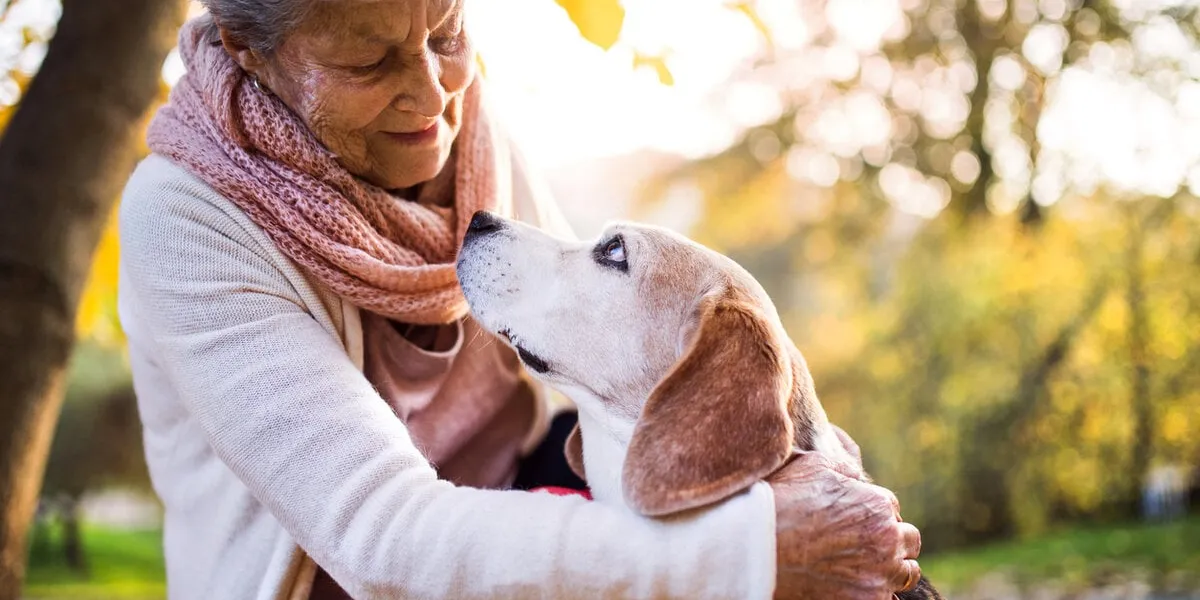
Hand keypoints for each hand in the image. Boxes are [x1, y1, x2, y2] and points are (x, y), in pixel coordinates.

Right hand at [768, 450, 921, 599]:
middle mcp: (887, 540)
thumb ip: (845, 469)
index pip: (891, 508)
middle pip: (909, 541)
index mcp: (877, 505)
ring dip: (893, 570)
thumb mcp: (814, 466)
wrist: (756, 547)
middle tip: (870, 545)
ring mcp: (879, 576)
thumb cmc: (781, 502)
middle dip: (893, 540)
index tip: (857, 520)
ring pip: (906, 575)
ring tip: (870, 570)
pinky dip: (875, 594)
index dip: (873, 513)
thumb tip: (856, 476)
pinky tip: (856, 587)